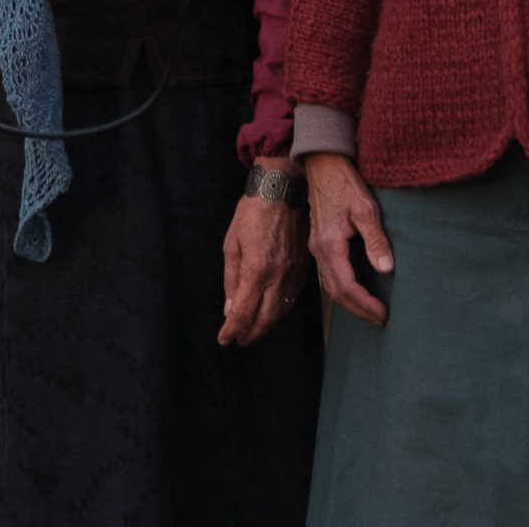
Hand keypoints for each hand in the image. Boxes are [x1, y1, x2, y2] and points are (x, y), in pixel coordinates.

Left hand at [219, 165, 312, 345]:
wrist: (284, 190)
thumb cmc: (253, 212)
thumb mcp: (232, 243)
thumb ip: (231, 279)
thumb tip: (230, 308)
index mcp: (256, 269)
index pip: (243, 312)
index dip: (232, 331)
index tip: (224, 339)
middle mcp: (277, 275)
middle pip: (265, 318)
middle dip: (251, 334)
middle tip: (240, 340)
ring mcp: (293, 272)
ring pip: (281, 310)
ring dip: (266, 325)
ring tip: (254, 329)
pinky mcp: (304, 266)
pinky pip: (293, 296)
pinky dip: (282, 309)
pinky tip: (274, 310)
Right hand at [304, 153, 393, 326]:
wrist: (323, 164)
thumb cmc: (345, 183)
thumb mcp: (366, 209)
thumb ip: (375, 240)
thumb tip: (387, 270)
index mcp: (330, 246)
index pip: (347, 287)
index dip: (365, 304)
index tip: (383, 313)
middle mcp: (319, 251)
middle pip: (336, 292)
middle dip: (358, 309)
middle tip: (380, 319)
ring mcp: (316, 247)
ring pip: (329, 285)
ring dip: (349, 302)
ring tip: (369, 310)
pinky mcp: (318, 242)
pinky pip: (327, 274)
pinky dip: (341, 288)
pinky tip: (353, 290)